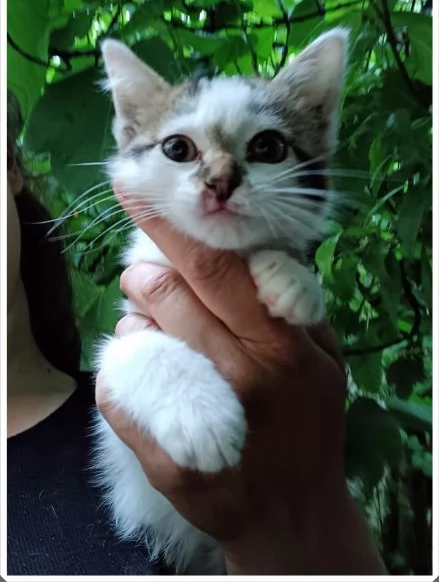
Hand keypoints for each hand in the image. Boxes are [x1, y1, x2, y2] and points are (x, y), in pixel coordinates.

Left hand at [96, 182, 384, 573]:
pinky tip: (146, 372)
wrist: (293, 513)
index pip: (213, 267)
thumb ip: (293, 304)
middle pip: (166, 293)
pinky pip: (118, 391)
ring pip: (137, 335)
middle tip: (147, 278)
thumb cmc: (310, 425)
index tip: (132, 189)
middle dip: (144, 274)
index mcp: (281, 345)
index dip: (167, 225)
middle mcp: (241, 376)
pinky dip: (123, 367)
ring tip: (157, 331)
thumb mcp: (326, 360)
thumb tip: (249, 253)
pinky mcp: (166, 458)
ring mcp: (201, 419)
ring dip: (137, 320)